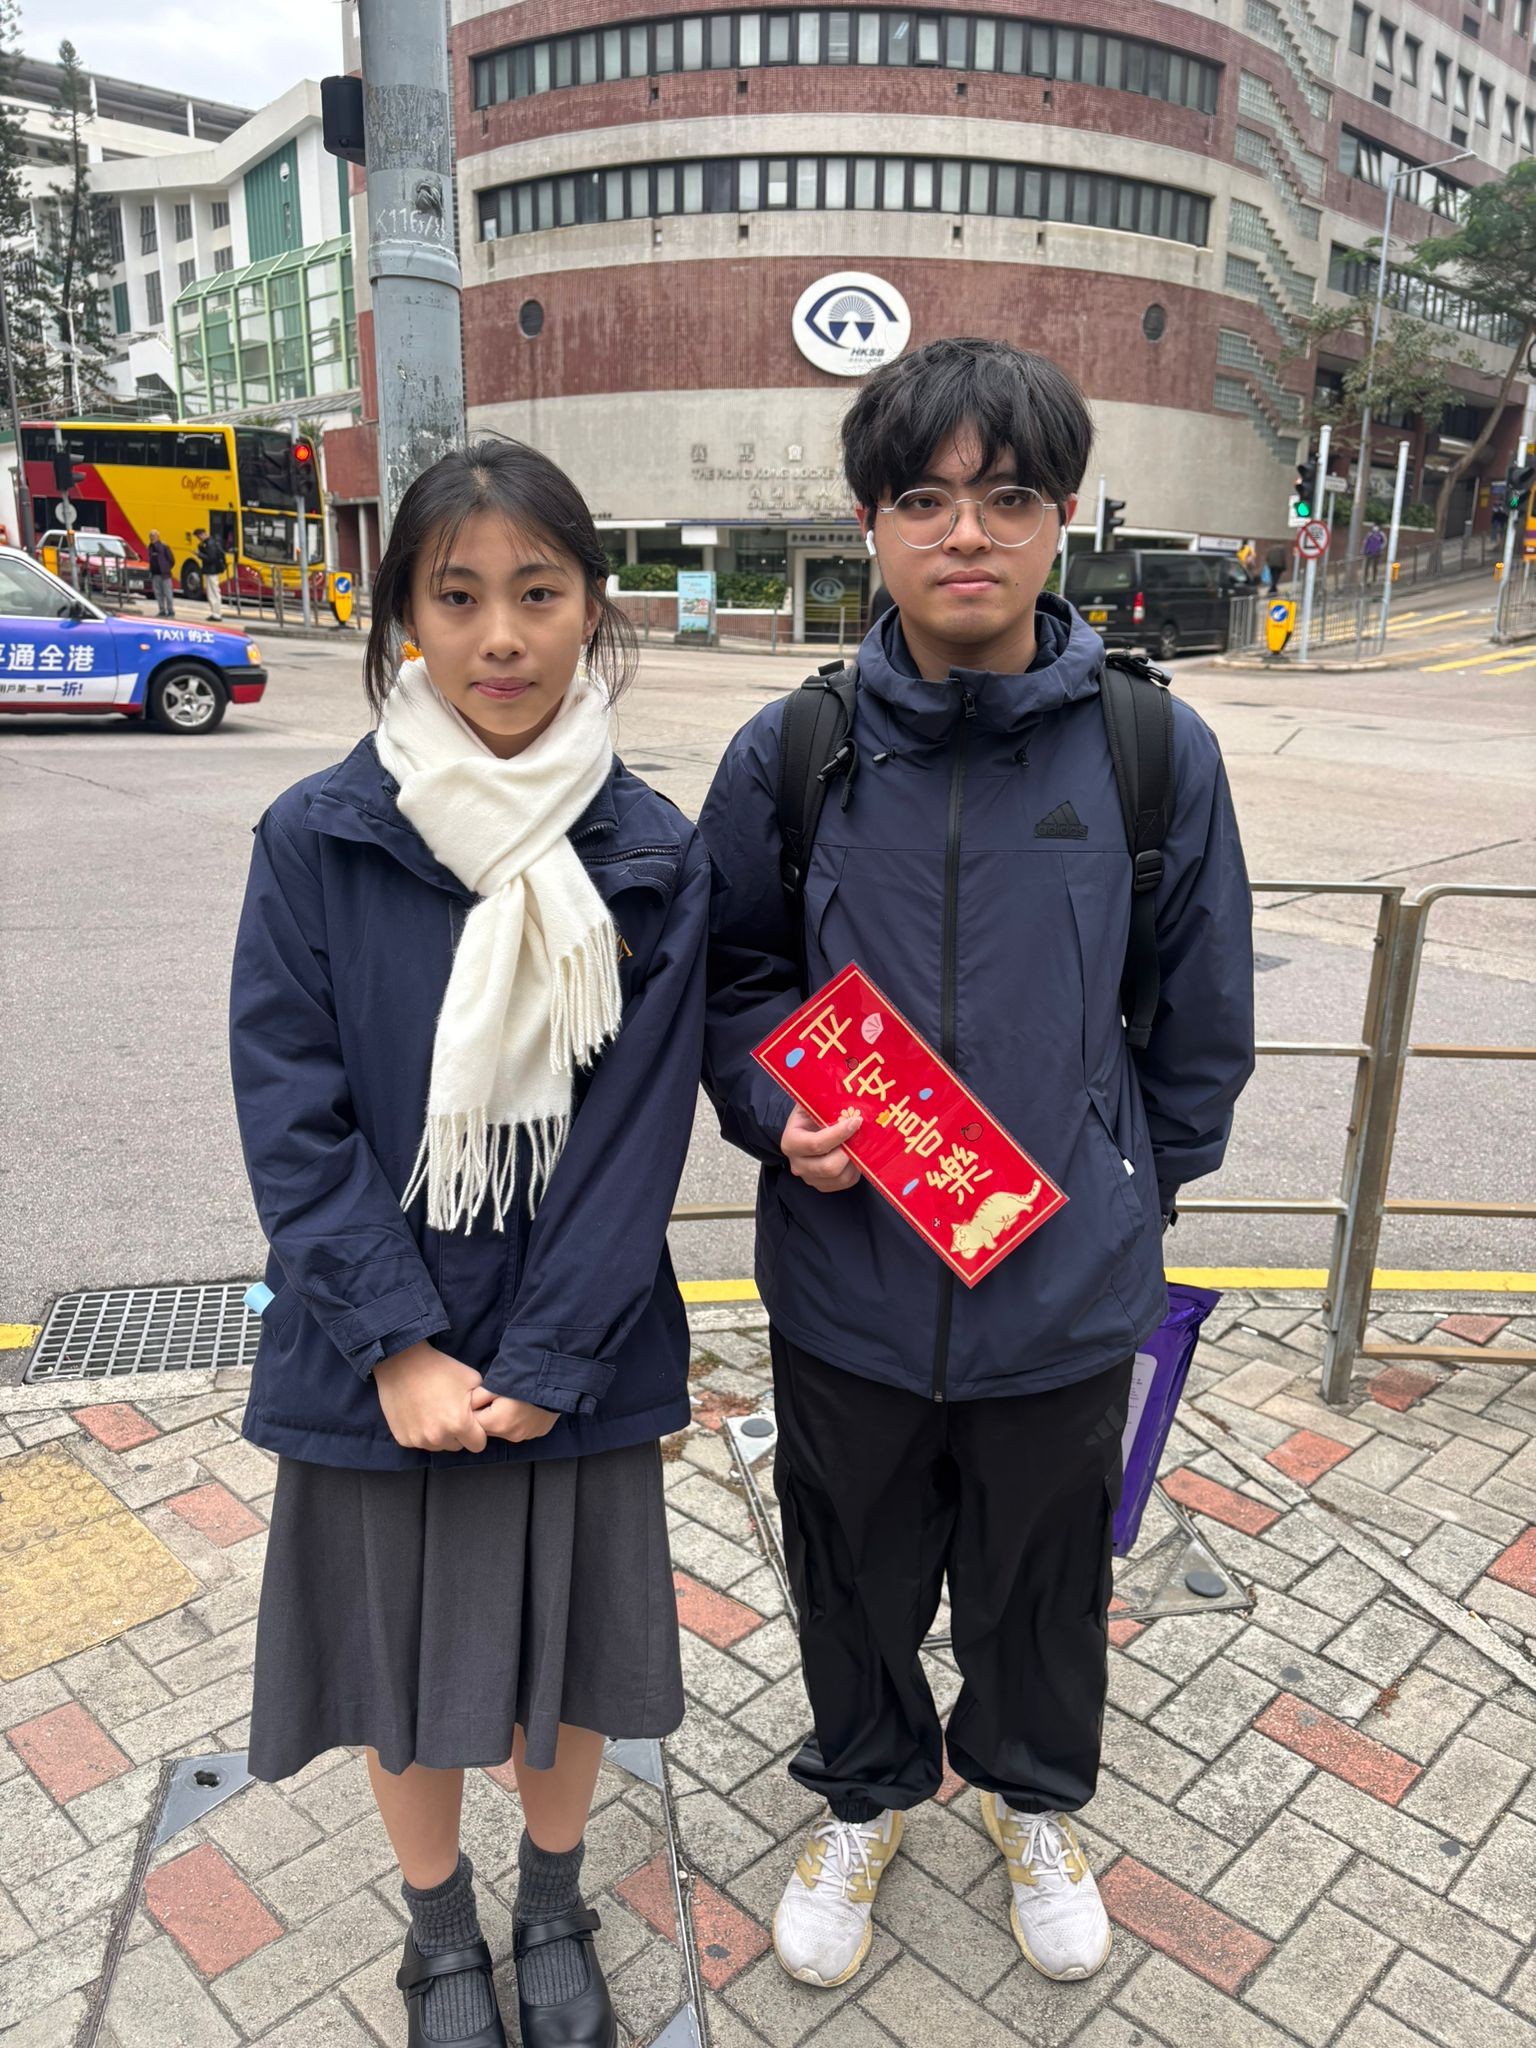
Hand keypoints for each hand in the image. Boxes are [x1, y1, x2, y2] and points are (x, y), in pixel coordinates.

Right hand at [373, 1341, 487, 1453]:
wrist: (402, 1363)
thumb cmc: (440, 1368)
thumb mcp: (472, 1379)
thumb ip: (483, 1401)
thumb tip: (489, 1412)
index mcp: (459, 1423)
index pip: (478, 1444)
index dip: (477, 1433)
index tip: (471, 1421)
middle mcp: (438, 1437)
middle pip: (458, 1446)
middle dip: (458, 1433)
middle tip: (450, 1412)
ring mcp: (419, 1440)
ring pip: (438, 1446)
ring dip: (440, 1434)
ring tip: (434, 1411)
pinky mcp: (403, 1439)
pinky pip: (420, 1442)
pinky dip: (422, 1433)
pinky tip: (419, 1414)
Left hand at [469, 1387, 561, 1442]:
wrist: (554, 1379)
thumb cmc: (523, 1380)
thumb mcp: (494, 1385)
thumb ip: (476, 1397)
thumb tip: (466, 1405)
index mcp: (496, 1424)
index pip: (474, 1424)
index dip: (475, 1410)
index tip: (480, 1399)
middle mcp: (511, 1435)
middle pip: (490, 1430)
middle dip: (488, 1416)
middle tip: (497, 1398)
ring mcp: (526, 1435)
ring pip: (505, 1430)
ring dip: (503, 1419)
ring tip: (511, 1401)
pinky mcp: (537, 1432)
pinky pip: (521, 1429)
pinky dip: (518, 1421)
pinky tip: (523, 1407)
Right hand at [780, 1104, 862, 1192]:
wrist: (806, 1130)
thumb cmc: (811, 1114)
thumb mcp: (812, 1104)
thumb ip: (825, 1103)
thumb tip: (850, 1100)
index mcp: (791, 1142)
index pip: (816, 1144)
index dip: (839, 1134)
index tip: (856, 1121)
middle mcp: (797, 1164)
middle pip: (829, 1166)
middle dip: (849, 1151)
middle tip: (860, 1135)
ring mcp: (809, 1177)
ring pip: (840, 1177)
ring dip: (855, 1161)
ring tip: (859, 1144)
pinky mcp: (823, 1186)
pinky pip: (846, 1182)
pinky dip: (855, 1170)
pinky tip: (855, 1155)